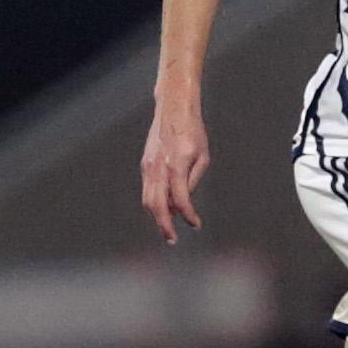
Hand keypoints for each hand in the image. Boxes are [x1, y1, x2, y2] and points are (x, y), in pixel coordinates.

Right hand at [140, 104, 209, 243]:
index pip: (181, 199)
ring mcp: (149, 166)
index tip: (196, 225)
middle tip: (173, 240)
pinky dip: (153, 204)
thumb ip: (192, 180)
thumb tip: (184, 203)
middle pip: (157, 205)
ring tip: (168, 229)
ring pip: (148, 200)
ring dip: (157, 218)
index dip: (189, 216)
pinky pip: (147, 190)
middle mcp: (159, 166)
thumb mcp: (202, 155)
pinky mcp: (145, 164)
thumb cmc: (193, 130)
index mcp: (177, 164)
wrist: (173, 108)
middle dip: (164, 226)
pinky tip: (163, 210)